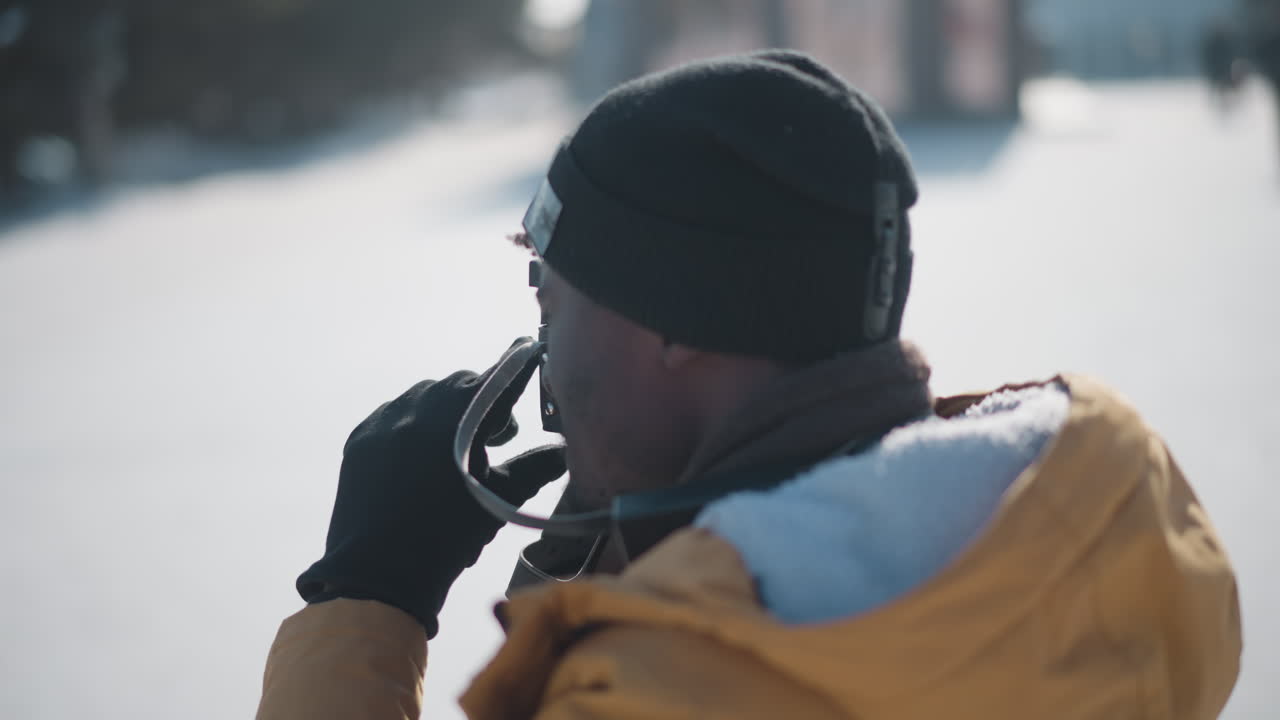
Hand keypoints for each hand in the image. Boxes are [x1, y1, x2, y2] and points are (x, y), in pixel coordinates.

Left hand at [296, 342, 564, 636]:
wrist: (379, 573)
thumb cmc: (449, 537)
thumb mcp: (500, 499)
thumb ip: (536, 468)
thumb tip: (564, 451)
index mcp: (462, 416)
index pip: (499, 376)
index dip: (517, 364)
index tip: (529, 350)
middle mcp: (422, 405)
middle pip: (462, 385)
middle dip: (483, 402)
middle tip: (497, 437)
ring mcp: (387, 419)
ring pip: (426, 396)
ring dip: (447, 412)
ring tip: (454, 449)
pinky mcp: (362, 436)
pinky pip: (395, 415)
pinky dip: (413, 426)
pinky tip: (420, 457)